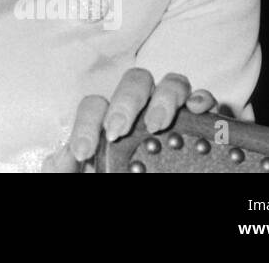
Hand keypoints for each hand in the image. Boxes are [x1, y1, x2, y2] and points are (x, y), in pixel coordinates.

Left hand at [43, 69, 217, 171]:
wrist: (152, 187)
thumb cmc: (111, 175)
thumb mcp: (82, 177)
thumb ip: (65, 168)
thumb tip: (65, 156)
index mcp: (110, 122)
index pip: (94, 106)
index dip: (85, 124)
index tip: (83, 152)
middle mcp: (142, 112)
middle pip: (134, 81)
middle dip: (125, 101)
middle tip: (118, 131)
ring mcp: (173, 114)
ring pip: (171, 83)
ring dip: (164, 97)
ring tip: (157, 124)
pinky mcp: (201, 125)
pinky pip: (204, 99)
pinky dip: (201, 99)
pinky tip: (196, 110)